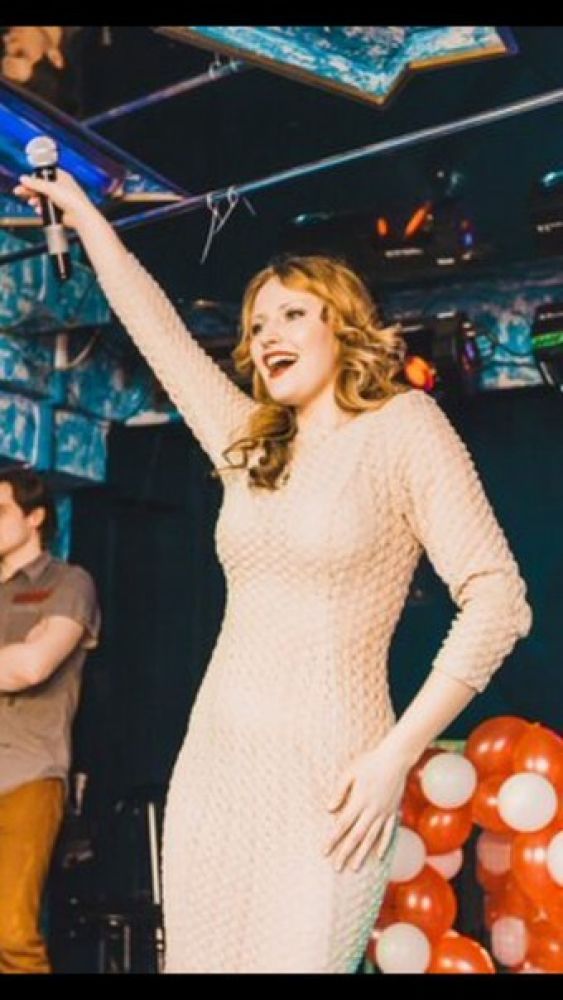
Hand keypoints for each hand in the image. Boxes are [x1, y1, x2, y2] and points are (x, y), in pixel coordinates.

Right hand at [13, 167, 97, 230]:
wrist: (81, 216)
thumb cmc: (71, 199)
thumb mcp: (50, 188)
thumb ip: (36, 183)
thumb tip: (23, 178)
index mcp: (62, 177)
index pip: (45, 174)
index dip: (35, 178)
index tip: (26, 182)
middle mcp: (62, 187)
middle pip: (42, 187)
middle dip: (31, 190)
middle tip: (20, 192)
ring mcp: (61, 199)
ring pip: (44, 198)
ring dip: (36, 200)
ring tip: (32, 203)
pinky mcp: (61, 210)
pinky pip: (48, 208)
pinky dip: (42, 209)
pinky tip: (39, 210)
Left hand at [324, 743, 408, 872]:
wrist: (395, 758)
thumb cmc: (369, 763)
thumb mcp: (350, 772)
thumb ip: (339, 791)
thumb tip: (329, 809)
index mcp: (359, 800)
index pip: (342, 824)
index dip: (333, 839)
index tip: (325, 851)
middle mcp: (372, 810)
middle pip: (356, 836)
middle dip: (345, 852)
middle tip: (337, 867)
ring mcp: (384, 812)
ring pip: (371, 838)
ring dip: (362, 853)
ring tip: (354, 867)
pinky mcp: (393, 812)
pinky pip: (388, 832)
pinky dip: (383, 845)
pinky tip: (378, 856)